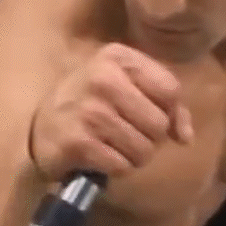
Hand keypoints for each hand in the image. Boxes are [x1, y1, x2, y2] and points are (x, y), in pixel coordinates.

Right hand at [29, 42, 193, 180]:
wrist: (40, 127)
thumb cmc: (89, 103)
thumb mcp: (125, 87)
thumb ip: (164, 103)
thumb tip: (185, 137)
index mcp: (117, 58)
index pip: (170, 90)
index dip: (169, 112)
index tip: (149, 117)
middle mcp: (102, 79)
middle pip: (158, 124)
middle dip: (148, 138)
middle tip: (126, 134)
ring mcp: (89, 112)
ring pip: (143, 149)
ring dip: (133, 156)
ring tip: (113, 147)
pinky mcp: (79, 143)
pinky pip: (122, 166)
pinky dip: (116, 168)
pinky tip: (101, 157)